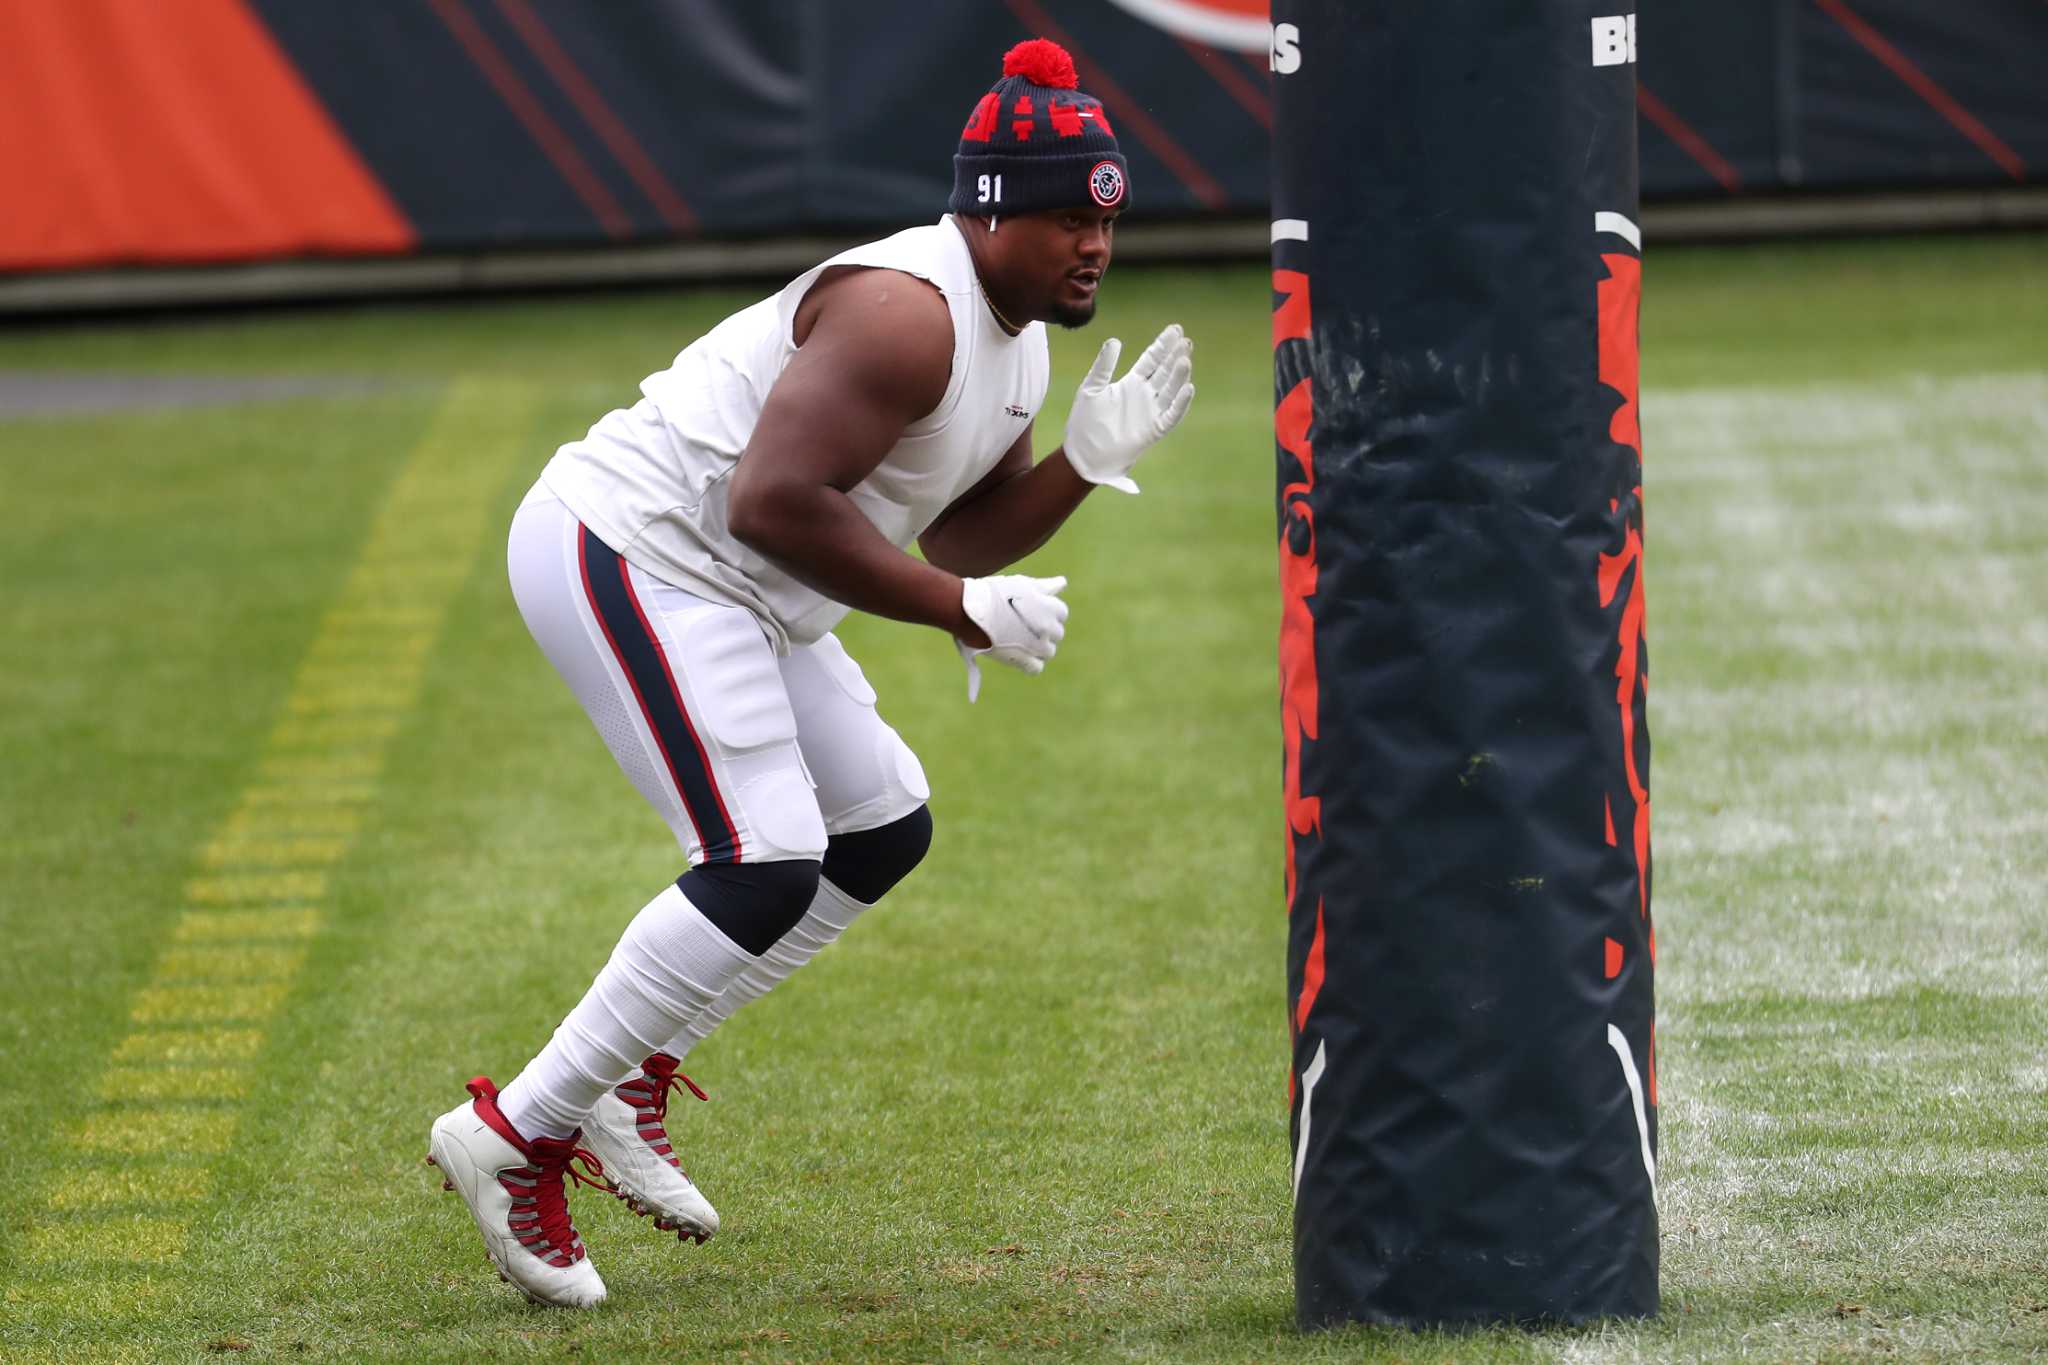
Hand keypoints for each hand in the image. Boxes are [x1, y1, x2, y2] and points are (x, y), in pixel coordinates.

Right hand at [954, 574, 1068, 701]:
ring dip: (1038, 647)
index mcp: (1051, 608)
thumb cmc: (995, 594)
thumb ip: (1045, 586)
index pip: (1061, 613)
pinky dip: (1030, 663)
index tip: (1032, 611)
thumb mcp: (1022, 584)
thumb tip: (1063, 582)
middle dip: (1044, 630)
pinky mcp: (1022, 660)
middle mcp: (1048, 628)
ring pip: (1048, 652)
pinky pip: (1036, 668)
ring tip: (1019, 639)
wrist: (971, 611)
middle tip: (1023, 625)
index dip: (1047, 612)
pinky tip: (1018, 655)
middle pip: (1057, 633)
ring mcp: (1037, 646)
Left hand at [1061, 324, 1195, 494]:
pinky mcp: (1154, 430)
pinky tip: (1188, 388)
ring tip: (1185, 359)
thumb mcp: (1092, 388)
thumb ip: (1103, 366)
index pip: (1152, 360)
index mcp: (1131, 383)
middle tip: (1185, 340)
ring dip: (1179, 376)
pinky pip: (1171, 415)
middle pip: (1165, 371)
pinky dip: (1180, 403)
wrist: (1083, 453)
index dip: (1163, 345)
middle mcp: (1145, 396)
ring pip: (1170, 390)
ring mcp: (1151, 412)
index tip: (1175, 329)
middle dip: (1175, 356)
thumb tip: (1115, 340)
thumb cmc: (1085, 422)